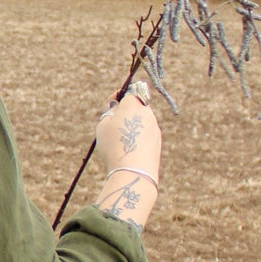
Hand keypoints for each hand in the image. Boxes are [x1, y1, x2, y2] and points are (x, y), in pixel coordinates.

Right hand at [93, 88, 162, 232]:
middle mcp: (148, 113)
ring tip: (120, 144)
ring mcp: (154, 128)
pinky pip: (146, 136)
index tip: (112, 104)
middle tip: (113, 127)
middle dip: (126, 113)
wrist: (133, 170)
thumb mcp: (103, 125)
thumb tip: (117, 110)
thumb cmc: (115, 145)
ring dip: (132, 128)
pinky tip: (129, 152)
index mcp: (134, 104)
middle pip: (136, 107)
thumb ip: (110, 113)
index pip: (130, 91)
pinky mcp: (158, 142)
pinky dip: (138, 140)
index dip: (119, 96)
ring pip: (142, 123)